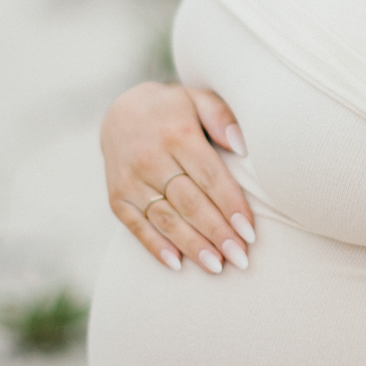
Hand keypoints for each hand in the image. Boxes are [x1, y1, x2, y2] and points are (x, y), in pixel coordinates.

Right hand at [101, 82, 255, 275]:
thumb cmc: (174, 110)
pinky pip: (137, 227)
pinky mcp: (116, 197)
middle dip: (217, 233)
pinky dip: (156, 247)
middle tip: (241, 258)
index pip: (209, 176)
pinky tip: (178, 265)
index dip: (230, 205)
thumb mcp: (199, 99)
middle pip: (189, 203)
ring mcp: (130, 180)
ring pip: (165, 219)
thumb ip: (222, 116)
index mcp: (177, 135)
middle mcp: (150, 158)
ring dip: (192, 246)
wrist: (121, 112)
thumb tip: (241, 146)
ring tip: (217, 266)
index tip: (250, 231)